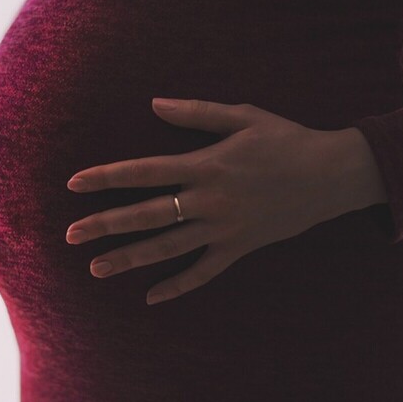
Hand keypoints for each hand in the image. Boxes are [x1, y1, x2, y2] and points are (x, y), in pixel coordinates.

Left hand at [64, 98, 386, 304]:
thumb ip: (195, 113)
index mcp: (205, 165)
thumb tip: (153, 104)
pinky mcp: (240, 248)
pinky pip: (204, 272)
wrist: (333, 175)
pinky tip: (151, 298)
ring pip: (168, 248)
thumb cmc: (286, 139)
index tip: (74, 184)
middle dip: (105, 224)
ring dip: (130, 259)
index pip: (143, 172)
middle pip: (146, 216)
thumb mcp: (242, 116)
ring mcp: (224, 228)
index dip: (106, 177)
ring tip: (96, 268)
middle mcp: (209, 200)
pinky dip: (178, 286)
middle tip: (70, 235)